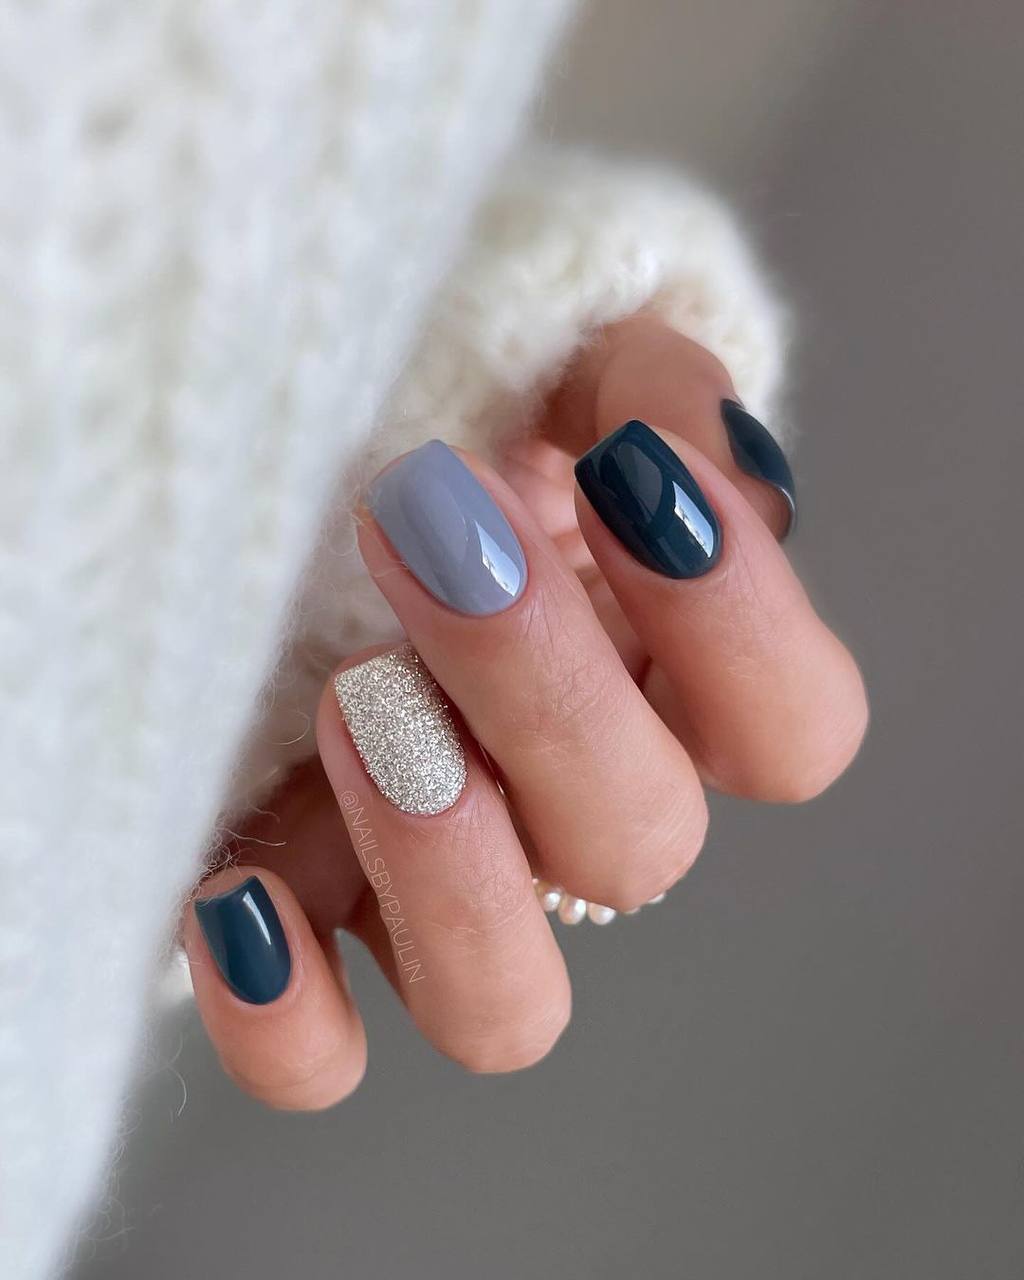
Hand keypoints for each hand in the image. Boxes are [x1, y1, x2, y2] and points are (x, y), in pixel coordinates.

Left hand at [182, 316, 866, 1108]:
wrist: (309, 484)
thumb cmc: (455, 418)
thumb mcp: (558, 366)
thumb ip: (643, 386)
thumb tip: (685, 458)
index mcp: (669, 689)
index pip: (795, 731)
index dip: (737, 625)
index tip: (624, 471)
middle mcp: (578, 814)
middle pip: (638, 846)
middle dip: (541, 687)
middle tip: (428, 526)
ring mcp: (450, 891)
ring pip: (507, 1008)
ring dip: (443, 863)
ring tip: (354, 700)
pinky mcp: (318, 930)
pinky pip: (323, 1054)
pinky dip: (286, 1015)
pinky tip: (234, 894)